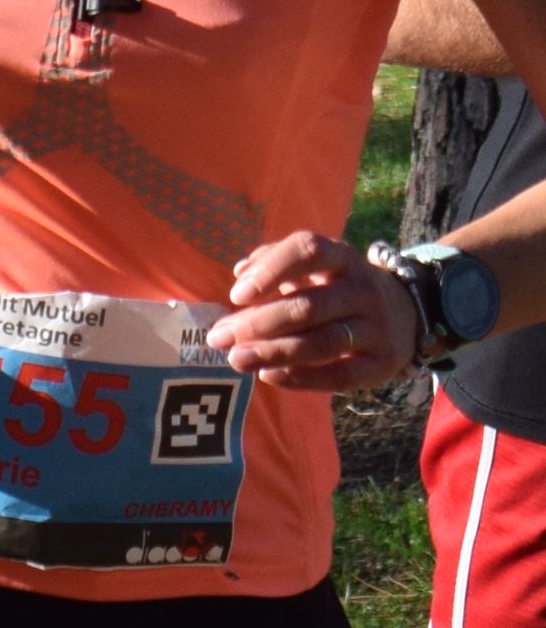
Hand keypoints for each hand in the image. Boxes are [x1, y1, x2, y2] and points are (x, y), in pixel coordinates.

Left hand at [212, 230, 420, 394]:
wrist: (406, 314)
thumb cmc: (339, 289)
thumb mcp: (316, 268)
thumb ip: (276, 263)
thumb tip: (240, 271)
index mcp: (343, 258)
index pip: (309, 249)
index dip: (272, 270)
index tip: (236, 294)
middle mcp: (363, 289)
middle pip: (309, 306)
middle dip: (259, 323)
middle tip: (220, 338)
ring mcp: (376, 327)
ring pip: (323, 342)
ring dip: (275, 353)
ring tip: (237, 360)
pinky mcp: (381, 363)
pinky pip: (340, 375)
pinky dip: (302, 378)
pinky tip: (269, 376)